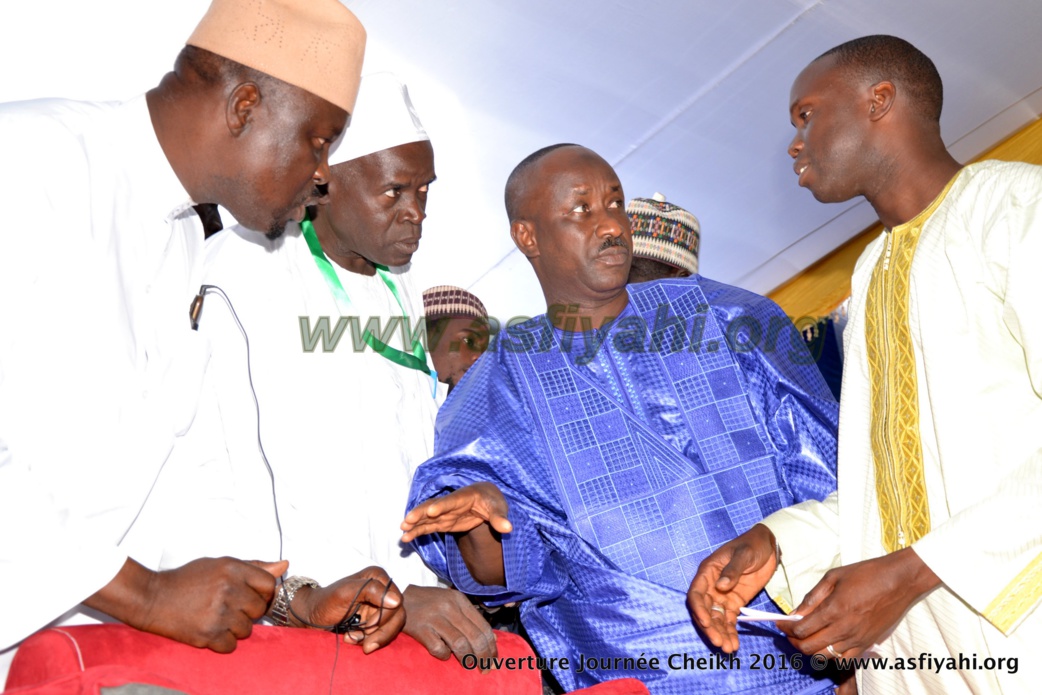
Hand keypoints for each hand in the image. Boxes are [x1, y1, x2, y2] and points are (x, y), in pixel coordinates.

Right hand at [85, 557, 286, 652]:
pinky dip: (222, 642)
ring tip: (216, 617)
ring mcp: (218, 614)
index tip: (249, 595)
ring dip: (235, 627)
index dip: (261, 593)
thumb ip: (254, 567)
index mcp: (233, 569)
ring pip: (247, 629)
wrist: (153, 598)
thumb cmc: (188, 580)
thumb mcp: (221, 564)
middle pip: (259, 609)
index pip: (269, 585)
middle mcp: (228, 590)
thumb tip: (285, 565)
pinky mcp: (208, 635)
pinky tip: (210, 630)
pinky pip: (231, 646)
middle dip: (247, 611)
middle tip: (227, 606)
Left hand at [292, 566, 404, 653]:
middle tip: (365, 645)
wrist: (311, 618)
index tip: (368, 626)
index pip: (397, 601)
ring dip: (373, 638)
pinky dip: (368, 640)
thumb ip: (371, 590)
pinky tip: (353, 638)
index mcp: (377, 577)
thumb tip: (397, 601)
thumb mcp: (345, 593)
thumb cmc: (325, 602)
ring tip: (353, 639)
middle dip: (381, 632)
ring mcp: (379, 605)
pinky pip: (381, 634)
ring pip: (391, 627)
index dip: (385, 617)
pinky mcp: (374, 619)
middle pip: (398, 616)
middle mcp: (382, 589)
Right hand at [402, 482, 512, 585]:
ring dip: (414, 523)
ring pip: (426, 517)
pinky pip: (427, 526)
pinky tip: (405, 538)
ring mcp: (445, 513)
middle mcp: (450, 504)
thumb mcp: (499, 507)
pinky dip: (417, 531)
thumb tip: (508, 528)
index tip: (431, 512)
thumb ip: (500, 518)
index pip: (451, 501)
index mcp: (464, 497)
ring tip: (402, 531)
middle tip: (408, 521)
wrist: (486, 498)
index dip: (441, 506)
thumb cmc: (492, 501)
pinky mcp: (442, 521)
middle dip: (420, 513)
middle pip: (433, 507)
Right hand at [403, 585, 496, 664]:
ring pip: (460, 644)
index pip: (483, 626)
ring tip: (469, 666)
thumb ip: (471, 618)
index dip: (491, 646)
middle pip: (474, 636)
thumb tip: (493, 639)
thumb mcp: (452, 602)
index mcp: (460, 600)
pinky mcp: (420, 629)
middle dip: (483, 656)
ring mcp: (434, 618)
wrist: (399, 597)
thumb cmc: (429, 602)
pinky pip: (438, 648)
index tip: (494, 659)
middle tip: (485, 668)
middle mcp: (449, 607)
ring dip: (467, 659)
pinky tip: (445, 656)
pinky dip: (444, 655)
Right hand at [688, 524, 777, 652]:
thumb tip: (720, 586)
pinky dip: (730, 631)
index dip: (698, 609)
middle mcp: (711, 586)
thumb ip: (732, 570)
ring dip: (720, 633)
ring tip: (729, 648)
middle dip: (710, 627)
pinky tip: (734, 643)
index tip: (706, 622)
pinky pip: (729, 620)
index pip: (696, 594)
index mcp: (708, 572)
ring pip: (716, 618)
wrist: (769, 546)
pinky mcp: (734, 603)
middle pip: (705, 610)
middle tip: (719, 642)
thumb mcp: (743, 554)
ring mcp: (722, 596)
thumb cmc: (752, 545)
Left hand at [778, 548, 938, 658]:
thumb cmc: (866, 574)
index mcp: (833, 609)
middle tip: (789, 632)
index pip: (801, 629)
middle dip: (794, 641)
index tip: (780, 623)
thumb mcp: (833, 577)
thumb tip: (795, 613)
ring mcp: (856, 639)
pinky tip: (827, 644)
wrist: (899, 580)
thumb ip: (812, 597)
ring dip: (811, 649)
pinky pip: (844, 660)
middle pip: (809, 647)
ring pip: (825, 657)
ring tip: (806, 638)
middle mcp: (843, 628)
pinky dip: (831, 656)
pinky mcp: (867, 644)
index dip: (786, 628)